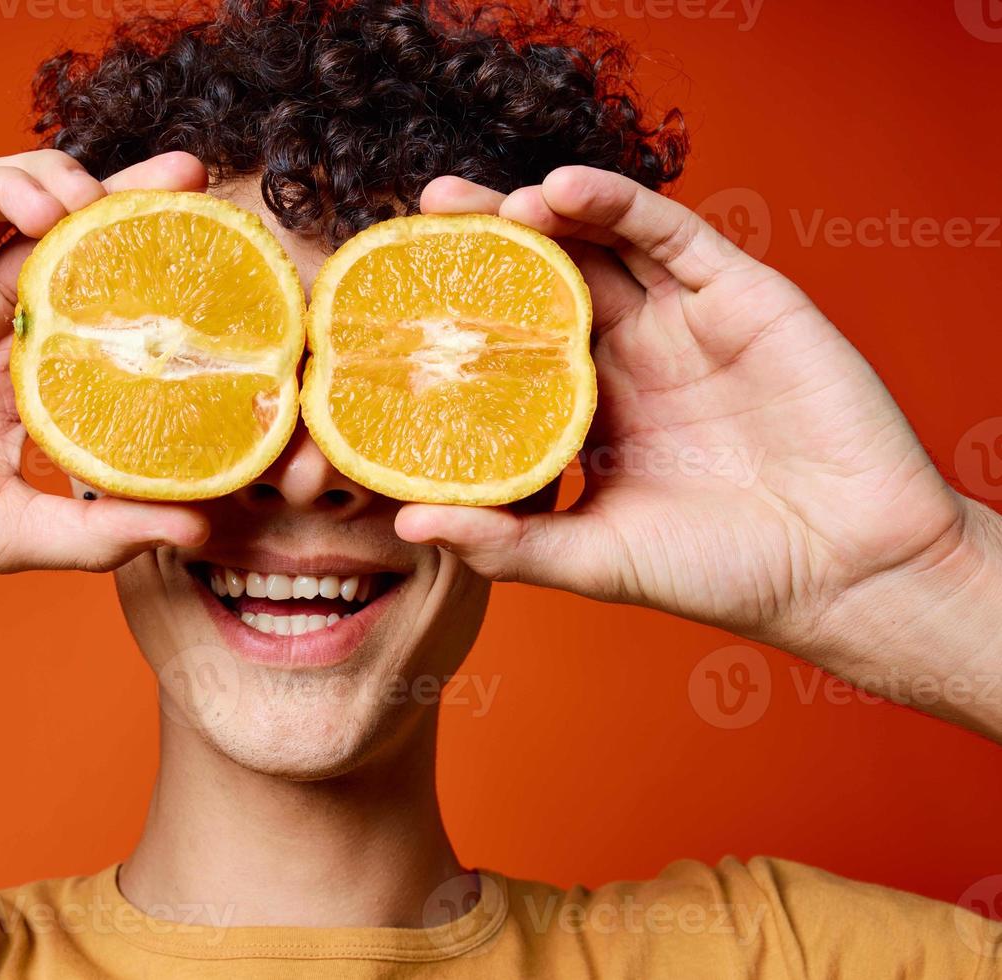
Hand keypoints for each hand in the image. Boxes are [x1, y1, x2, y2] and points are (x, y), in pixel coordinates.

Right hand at [0, 150, 209, 597]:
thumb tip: (200, 530)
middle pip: (75, 243)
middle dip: (135, 205)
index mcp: (19, 378)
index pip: (105, 311)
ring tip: (108, 205)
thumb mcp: (5, 531)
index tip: (225, 269)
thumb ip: (98, 531)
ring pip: (16, 202)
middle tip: (194, 181)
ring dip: (71, 188)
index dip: (160, 282)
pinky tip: (41, 207)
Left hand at [397, 166, 974, 656]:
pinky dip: (616, 204)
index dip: (455, 318)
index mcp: (587, 411)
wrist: (849, 569)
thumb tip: (405, 525)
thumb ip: (505, 543)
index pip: (506, 346)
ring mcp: (680, 322)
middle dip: (484, 247)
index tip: (391, 301)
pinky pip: (670, 235)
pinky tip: (560, 192)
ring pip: (599, 244)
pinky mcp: (739, 295)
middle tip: (423, 217)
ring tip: (483, 204)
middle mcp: (627, 356)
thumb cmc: (724, 571)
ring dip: (539, 214)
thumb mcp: (595, 559)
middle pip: (542, 280)